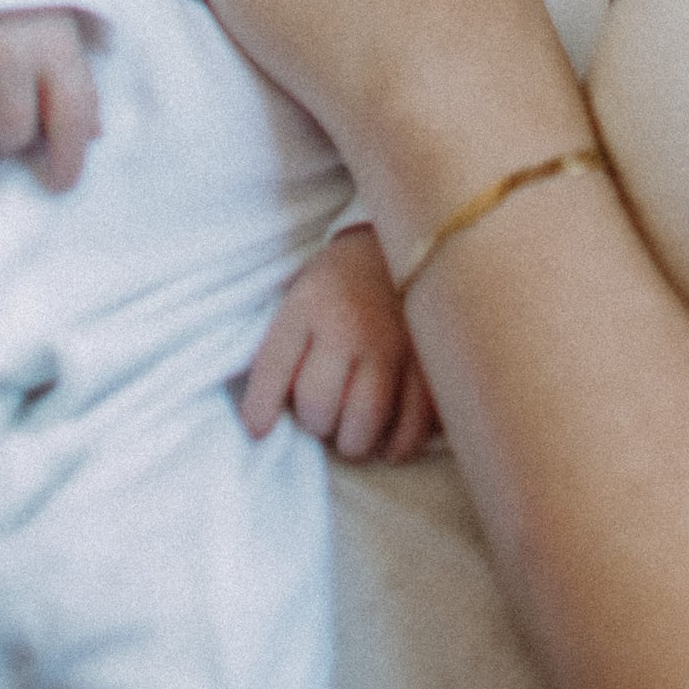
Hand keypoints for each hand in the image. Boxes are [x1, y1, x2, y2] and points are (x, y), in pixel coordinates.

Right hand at [0, 8, 99, 186]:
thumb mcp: (66, 13)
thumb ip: (76, 73)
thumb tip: (93, 134)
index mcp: (54, 43)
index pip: (71, 121)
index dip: (68, 163)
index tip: (58, 181)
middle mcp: (9, 55)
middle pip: (14, 133)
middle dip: (14, 141)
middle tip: (9, 128)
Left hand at [240, 224, 436, 463]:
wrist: (408, 244)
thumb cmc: (342, 283)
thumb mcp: (301, 296)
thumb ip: (283, 347)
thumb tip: (264, 419)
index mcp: (309, 304)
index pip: (273, 369)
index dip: (260, 411)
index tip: (260, 429)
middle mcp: (348, 325)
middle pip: (319, 406)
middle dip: (315, 423)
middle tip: (322, 416)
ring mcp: (392, 345)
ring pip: (364, 423)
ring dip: (353, 441)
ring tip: (351, 433)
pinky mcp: (429, 361)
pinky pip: (412, 424)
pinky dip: (397, 444)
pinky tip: (388, 442)